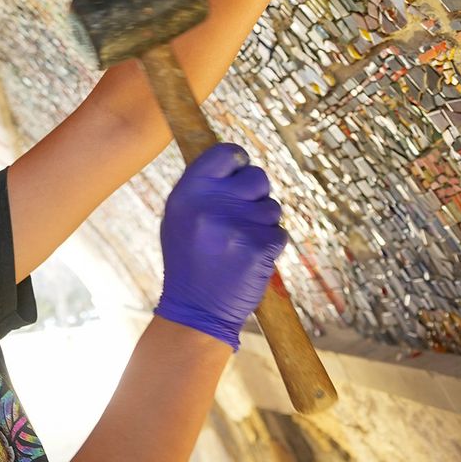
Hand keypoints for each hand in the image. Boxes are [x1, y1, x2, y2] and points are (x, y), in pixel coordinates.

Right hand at [153, 145, 287, 349]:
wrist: (196, 309)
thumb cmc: (189, 260)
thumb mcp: (180, 217)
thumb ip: (204, 188)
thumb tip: (237, 160)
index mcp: (188, 193)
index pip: (226, 152)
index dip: (238, 162)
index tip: (239, 174)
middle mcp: (211, 204)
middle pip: (257, 177)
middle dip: (256, 195)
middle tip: (240, 218)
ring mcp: (237, 226)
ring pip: (272, 208)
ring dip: (263, 224)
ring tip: (239, 244)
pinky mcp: (260, 247)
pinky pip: (280, 233)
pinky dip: (270, 245)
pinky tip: (249, 259)